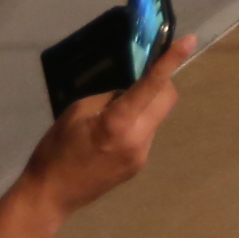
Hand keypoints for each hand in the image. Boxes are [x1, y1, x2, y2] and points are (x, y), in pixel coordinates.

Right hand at [18, 36, 196, 216]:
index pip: (151, 85)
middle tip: (139, 79)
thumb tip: (129, 92)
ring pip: (157, 117)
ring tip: (112, 116)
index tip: (189, 40)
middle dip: (161, 83)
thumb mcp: (76, 112)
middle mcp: (138, 139)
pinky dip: (137, 124)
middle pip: (167, 99)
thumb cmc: (56, 151)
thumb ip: (109, 98)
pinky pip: (146, 133)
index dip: (171, 61)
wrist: (49, 197)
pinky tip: (111, 136)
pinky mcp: (139, 166)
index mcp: (118, 123)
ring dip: (145, 106)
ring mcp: (141, 156)